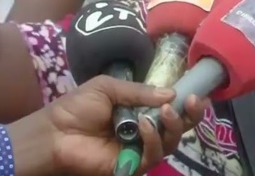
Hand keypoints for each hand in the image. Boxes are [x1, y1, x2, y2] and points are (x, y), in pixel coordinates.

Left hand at [7, 75, 208, 175]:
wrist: (54, 132)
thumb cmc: (77, 107)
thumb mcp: (109, 88)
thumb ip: (140, 91)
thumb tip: (172, 93)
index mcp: (140, 110)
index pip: (171, 107)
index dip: (187, 102)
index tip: (199, 92)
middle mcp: (144, 130)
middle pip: (178, 127)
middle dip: (190, 114)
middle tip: (194, 100)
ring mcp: (139, 149)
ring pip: (170, 142)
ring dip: (173, 124)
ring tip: (165, 110)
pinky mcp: (132, 166)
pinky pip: (153, 155)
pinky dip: (153, 139)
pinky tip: (144, 125)